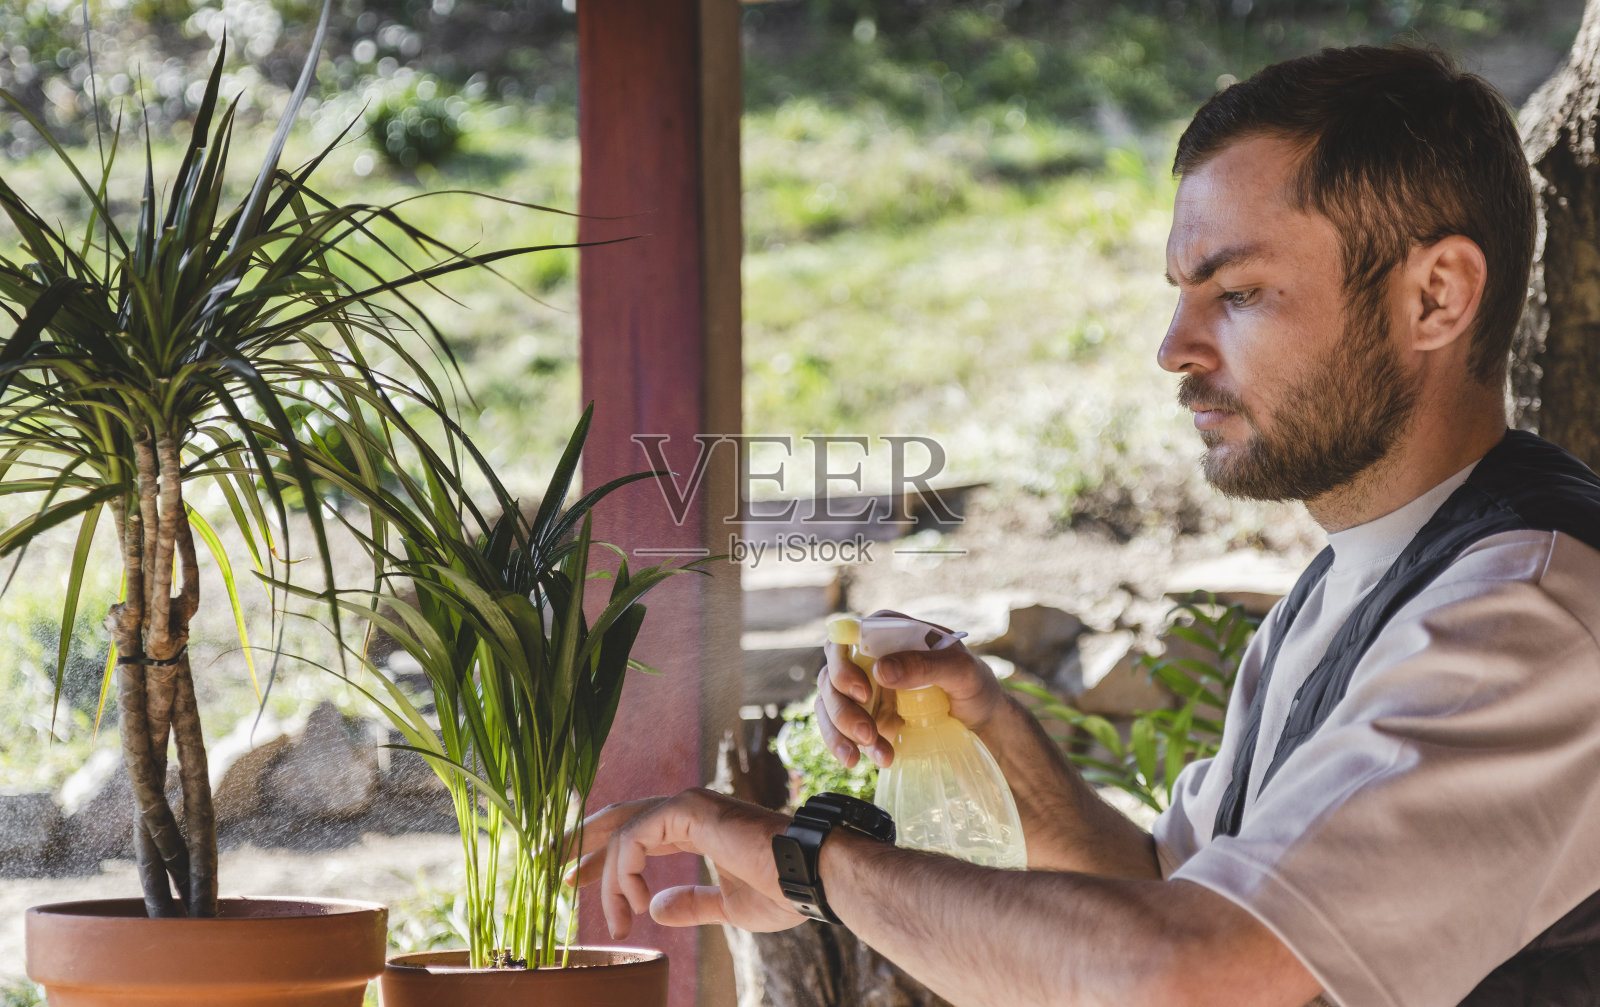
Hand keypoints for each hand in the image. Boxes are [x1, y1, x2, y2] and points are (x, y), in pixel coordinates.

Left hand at [569, 788, 805, 938]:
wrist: (813, 877)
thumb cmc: (784, 890)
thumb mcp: (727, 906)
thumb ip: (691, 904)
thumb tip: (657, 909)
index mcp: (696, 827)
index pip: (634, 834)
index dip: (601, 858)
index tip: (573, 882)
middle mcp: (688, 809)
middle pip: (616, 819)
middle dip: (579, 843)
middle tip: (544, 865)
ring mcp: (688, 804)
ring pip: (622, 832)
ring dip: (607, 879)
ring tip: (615, 920)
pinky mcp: (690, 810)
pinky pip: (636, 838)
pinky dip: (628, 872)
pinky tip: (639, 902)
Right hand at [816, 608, 1007, 768]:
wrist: (979, 720)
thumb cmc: (973, 684)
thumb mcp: (961, 670)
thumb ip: (924, 664)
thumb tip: (881, 670)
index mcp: (887, 632)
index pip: (846, 638)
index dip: (843, 665)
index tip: (862, 692)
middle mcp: (867, 657)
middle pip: (830, 676)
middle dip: (842, 709)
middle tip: (867, 734)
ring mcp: (862, 688)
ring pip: (828, 705)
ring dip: (841, 732)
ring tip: (871, 753)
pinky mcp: (863, 716)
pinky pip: (839, 730)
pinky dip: (848, 747)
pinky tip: (876, 759)